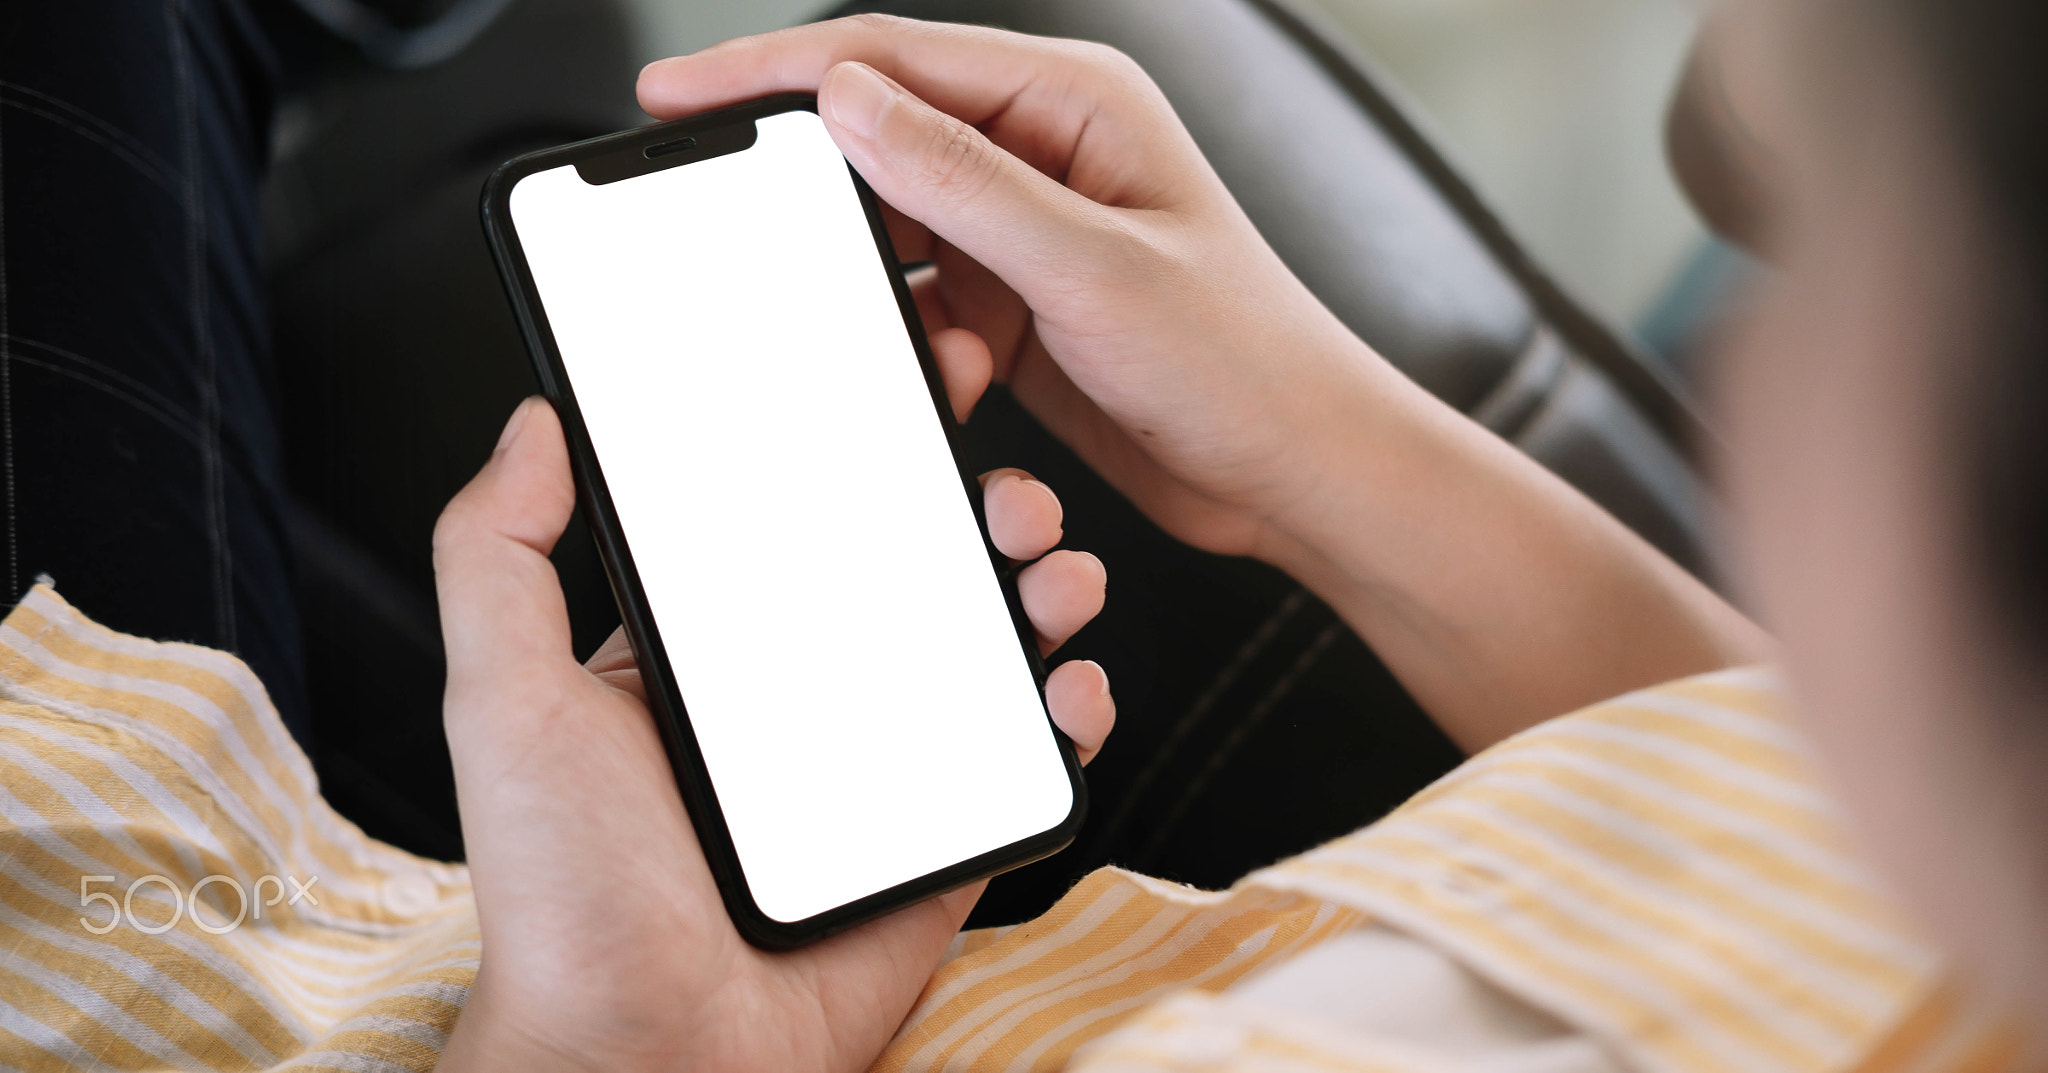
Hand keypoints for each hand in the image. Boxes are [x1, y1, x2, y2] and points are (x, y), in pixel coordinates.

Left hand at [432, 395, 1111, 1072]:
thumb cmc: (564, 899)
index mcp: (711, 653)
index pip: (799, 513)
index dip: (863, 437)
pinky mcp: (943, 839)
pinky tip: (1069, 683)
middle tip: (1002, 483)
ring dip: (1042, 585)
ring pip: (986, 648)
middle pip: (914, 566)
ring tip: (1056, 566)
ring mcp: (882, 767)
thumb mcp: (503, 702)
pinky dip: (1068, 711)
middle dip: (978, 502)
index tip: (914, 370)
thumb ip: (496, 556)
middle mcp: (803, 698)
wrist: (647, 1061)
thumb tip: (533, 423)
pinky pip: (1025, 758)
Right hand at [637, 16, 1767, 750]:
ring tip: (943, 350)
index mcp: (1072, 102)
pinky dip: (925, 346)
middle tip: (751, 241)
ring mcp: (1030, 234)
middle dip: (824, 203)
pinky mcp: (1022, 307)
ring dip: (891, 299)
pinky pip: (928, 305)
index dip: (773, 73)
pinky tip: (962, 380)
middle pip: (884, 141)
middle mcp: (1046, 153)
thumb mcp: (1089, 268)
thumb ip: (962, 180)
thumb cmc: (1243, 360)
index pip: (891, 57)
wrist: (1296, 473)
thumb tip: (847, 104)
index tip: (680, 96)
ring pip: (898, 238)